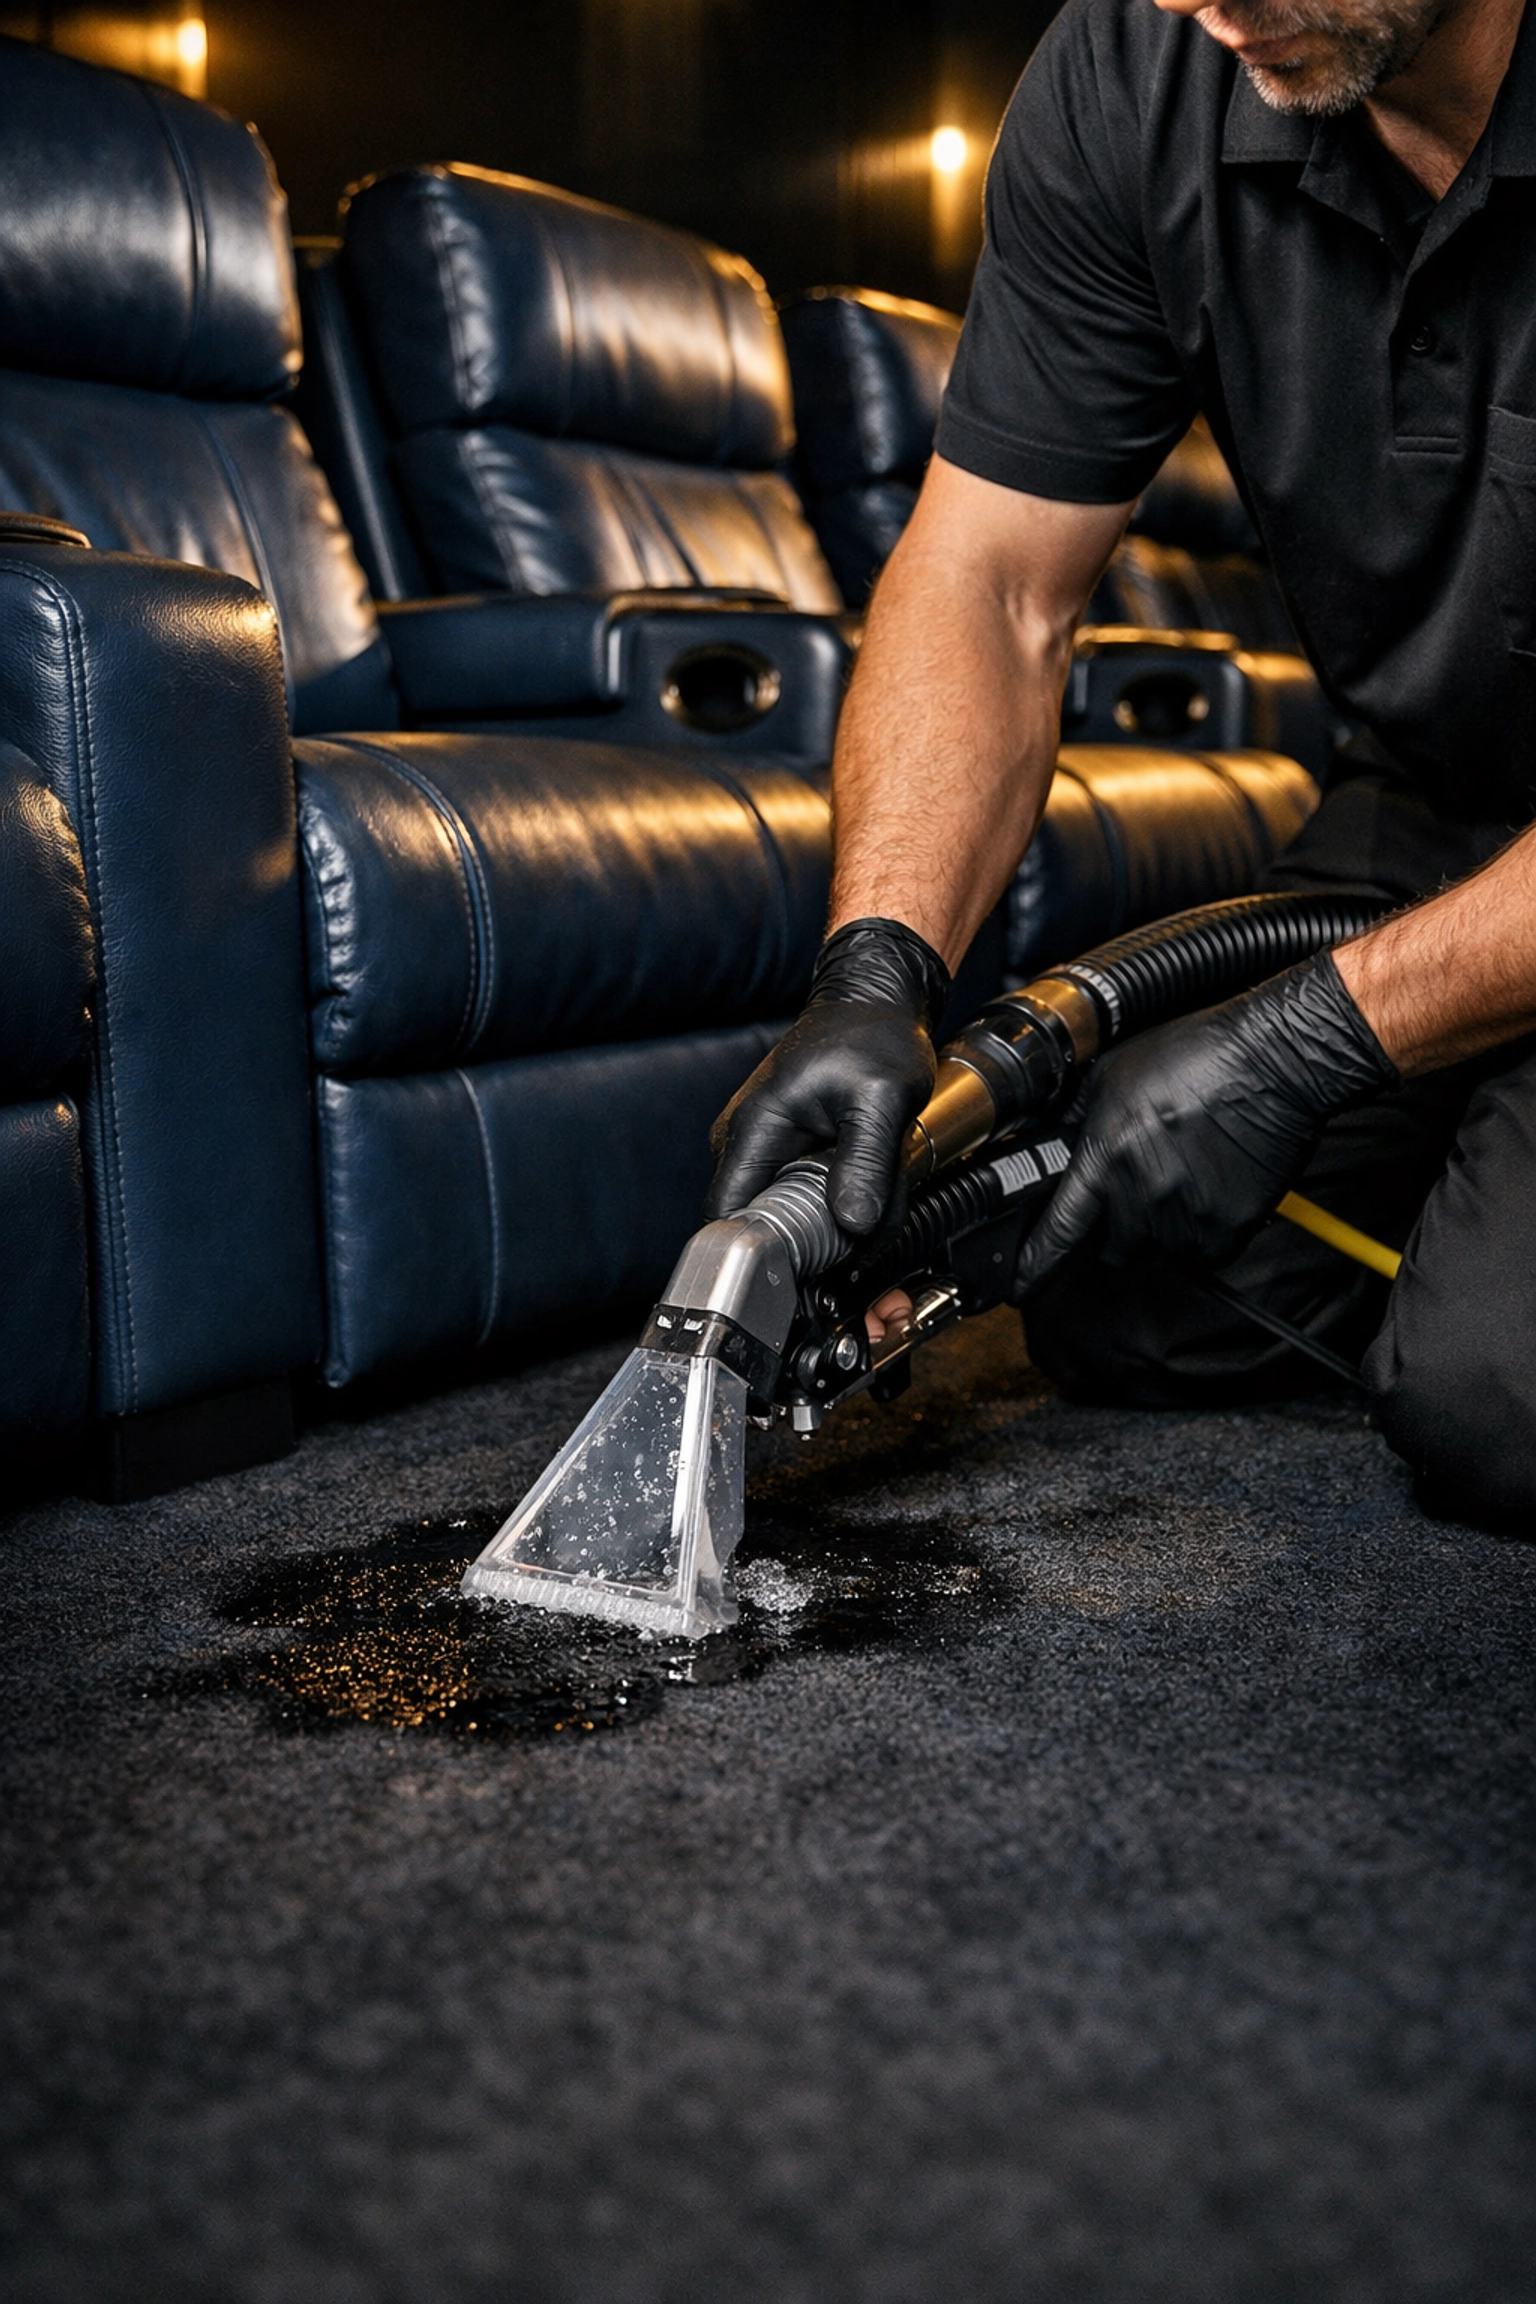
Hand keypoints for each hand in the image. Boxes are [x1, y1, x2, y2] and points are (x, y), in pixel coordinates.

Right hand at [707, 918, 949, 1234]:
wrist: (872, 1004)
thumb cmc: (870, 1036)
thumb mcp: (882, 1099)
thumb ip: (870, 1163)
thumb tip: (854, 1224)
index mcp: (752, 1132)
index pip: (728, 1220)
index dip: (766, 1255)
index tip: (813, 1268)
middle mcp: (744, 1145)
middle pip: (766, 1226)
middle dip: (817, 1245)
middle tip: (864, 1232)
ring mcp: (762, 1150)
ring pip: (792, 1218)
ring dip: (835, 1225)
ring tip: (873, 1197)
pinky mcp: (783, 1155)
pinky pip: (806, 1199)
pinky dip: (840, 1205)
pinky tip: (866, 1186)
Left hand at [1014, 953, 1398, 1289]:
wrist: (1273, 1060)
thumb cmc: (1195, 1056)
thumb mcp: (1112, 1074)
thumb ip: (1075, 1118)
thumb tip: (1045, 1144)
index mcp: (1106, 1158)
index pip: (1058, 1232)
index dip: (1034, 1265)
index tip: (1021, 1284)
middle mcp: (1142, 1195)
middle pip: (1113, 1247)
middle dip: (1118, 1226)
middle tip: (1141, 1186)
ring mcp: (1187, 1217)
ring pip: (1161, 1248)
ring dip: (1164, 1226)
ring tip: (1184, 1175)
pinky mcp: (1229, 1228)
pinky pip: (1205, 1252)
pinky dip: (1205, 1232)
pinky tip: (1212, 1189)